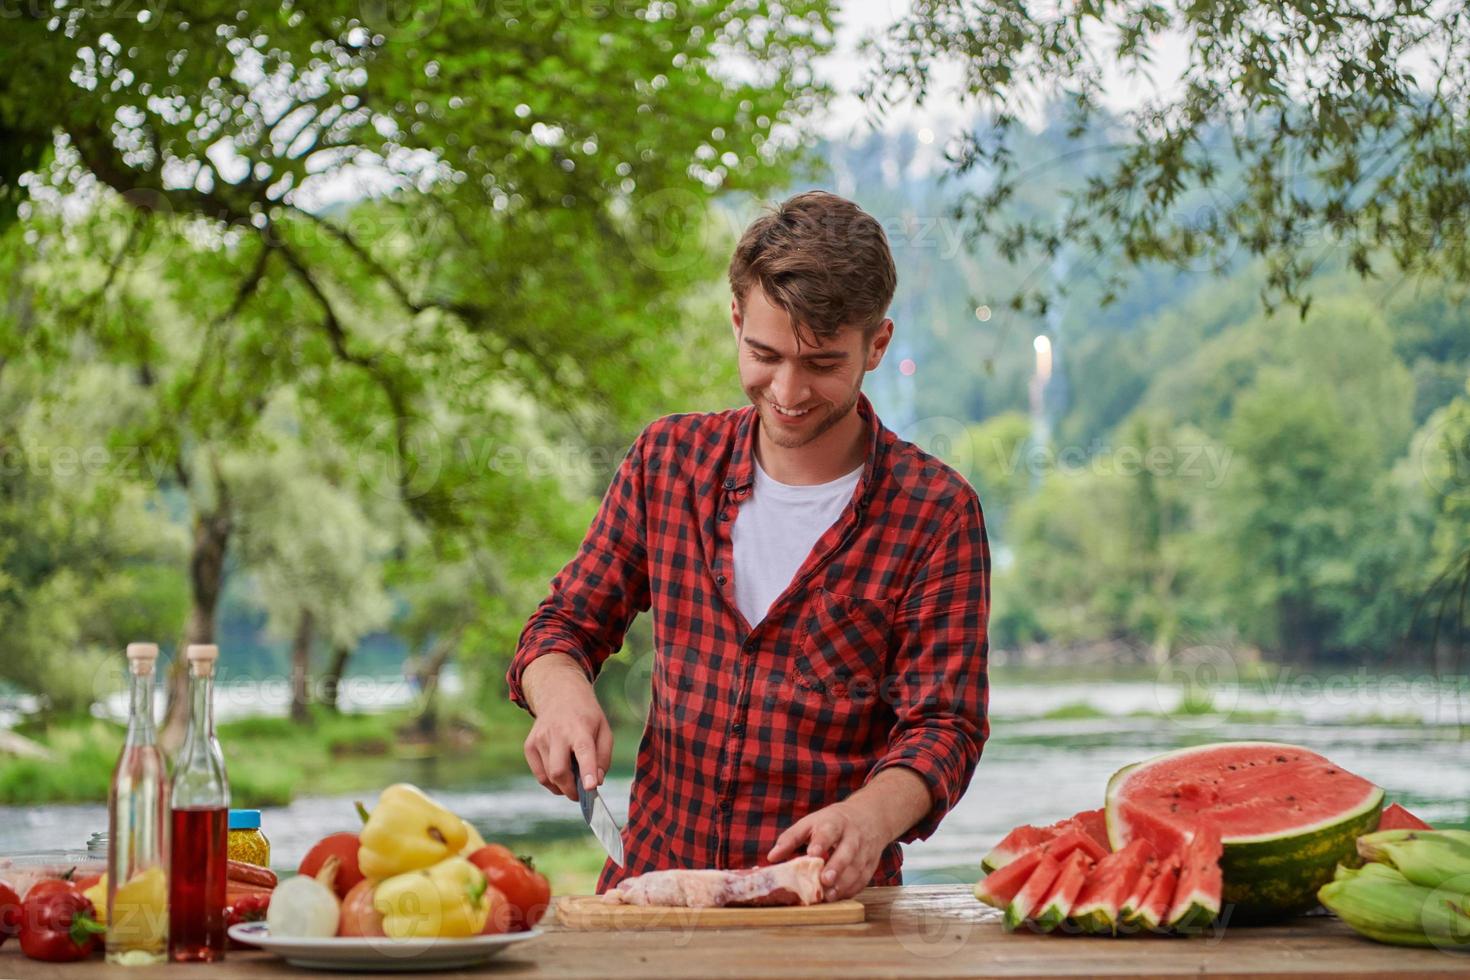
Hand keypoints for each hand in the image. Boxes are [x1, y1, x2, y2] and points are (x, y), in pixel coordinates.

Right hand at [521, 655, 612, 799]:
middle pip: (559, 771)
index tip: (590, 788)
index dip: (587, 771)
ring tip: (572, 776)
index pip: (584, 751)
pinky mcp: (529, 746)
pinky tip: (561, 772)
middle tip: (580, 794)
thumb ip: (603, 758)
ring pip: (548, 777)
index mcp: (580, 728)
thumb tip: (595, 782)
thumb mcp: (604, 730)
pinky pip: (539, 775)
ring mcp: (540, 739)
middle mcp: (557, 733)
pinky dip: (551, 781)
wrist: (559, 694)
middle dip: (570, 790)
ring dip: (562, 786)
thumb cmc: (586, 716)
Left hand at [766, 800, 885, 901]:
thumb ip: (791, 838)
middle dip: (837, 866)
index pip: (829, 831)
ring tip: (829, 895)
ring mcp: (865, 850)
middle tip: (825, 880)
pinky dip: (852, 889)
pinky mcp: (871, 864)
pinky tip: (839, 897)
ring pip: (857, 868)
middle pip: (847, 851)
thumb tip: (772, 857)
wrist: (870, 816)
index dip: (821, 842)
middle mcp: (853, 836)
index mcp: (835, 822)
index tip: (812, 853)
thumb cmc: (833, 822)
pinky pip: (863, 878)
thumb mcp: (811, 822)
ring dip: (844, 883)